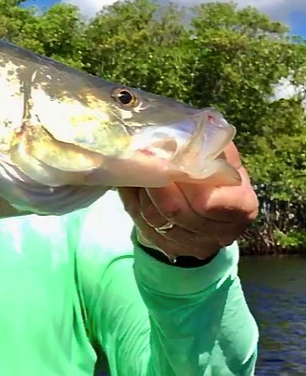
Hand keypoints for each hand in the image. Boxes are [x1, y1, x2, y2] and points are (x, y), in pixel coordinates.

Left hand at [119, 142, 258, 261]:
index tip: (173, 162)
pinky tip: (134, 185)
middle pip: (177, 211)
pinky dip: (133, 202)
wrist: (206, 208)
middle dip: (156, 183)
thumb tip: (190, 127)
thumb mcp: (221, 158)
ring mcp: (194, 245)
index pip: (210, 202)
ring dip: (141, 191)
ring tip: (137, 169)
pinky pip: (141, 225)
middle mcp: (221, 232)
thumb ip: (209, 145)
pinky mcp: (169, 249)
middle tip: (143, 159)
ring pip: (154, 218)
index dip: (187, 182)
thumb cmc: (215, 175)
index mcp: (241, 206)